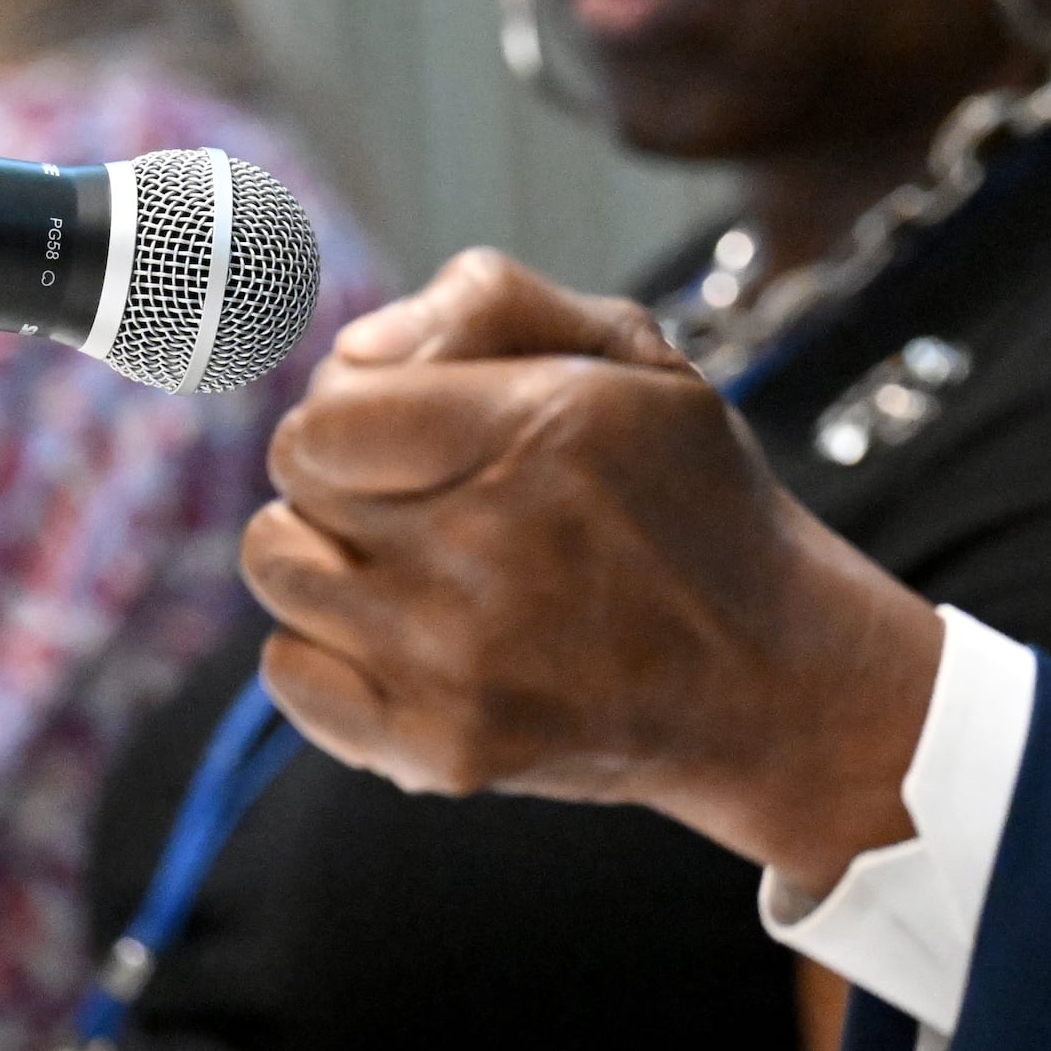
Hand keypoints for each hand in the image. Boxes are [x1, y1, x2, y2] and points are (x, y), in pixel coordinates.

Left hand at [245, 249, 944, 890]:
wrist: (772, 681)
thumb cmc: (692, 500)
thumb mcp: (636, 354)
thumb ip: (490, 300)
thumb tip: (356, 348)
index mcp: (542, 430)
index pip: (325, 410)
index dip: (354, 404)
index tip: (410, 424)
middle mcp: (494, 549)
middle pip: (295, 481)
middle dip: (348, 470)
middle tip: (429, 492)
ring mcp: (461, 662)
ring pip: (278, 567)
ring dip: (330, 553)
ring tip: (415, 562)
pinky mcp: (443, 749)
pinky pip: (288, 674)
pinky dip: (329, 651)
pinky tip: (409, 637)